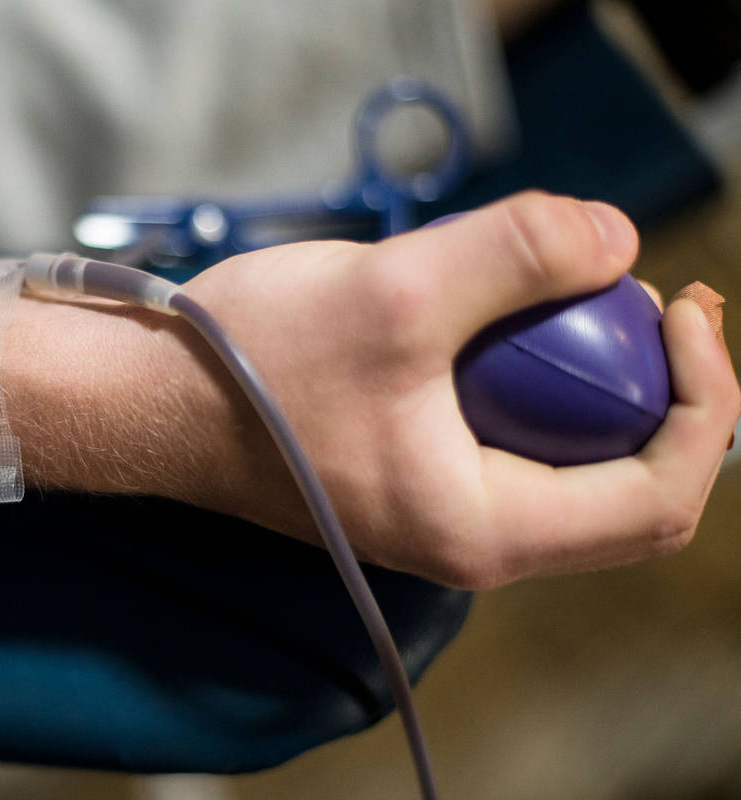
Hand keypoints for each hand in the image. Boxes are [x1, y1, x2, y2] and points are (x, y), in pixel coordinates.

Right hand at [181, 191, 740, 587]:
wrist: (145, 399)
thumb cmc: (246, 368)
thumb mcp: (391, 294)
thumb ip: (519, 252)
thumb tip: (616, 238)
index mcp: (480, 528)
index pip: (658, 497)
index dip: (705, 401)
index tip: (682, 305)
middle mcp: (467, 540)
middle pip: (627, 487)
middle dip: (660, 389)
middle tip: (639, 292)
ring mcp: (437, 512)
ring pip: (570, 462)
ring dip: (595, 377)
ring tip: (569, 290)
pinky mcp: (409, 477)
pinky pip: (512, 440)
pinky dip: (533, 377)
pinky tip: (497, 315)